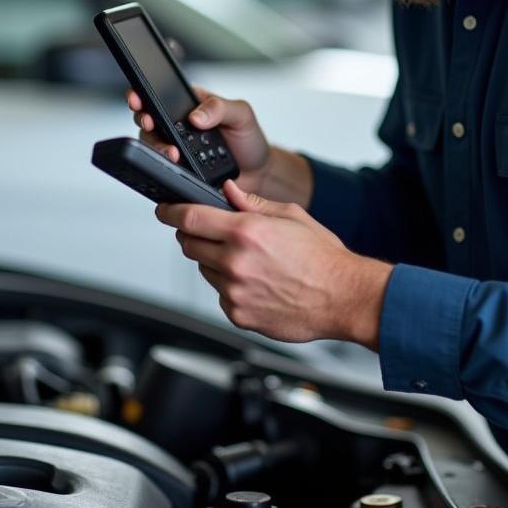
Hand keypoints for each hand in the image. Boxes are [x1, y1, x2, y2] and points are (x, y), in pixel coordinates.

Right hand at [126, 85, 272, 193]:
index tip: (139, 98)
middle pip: (149, 121)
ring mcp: (176, 149)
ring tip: (172, 153)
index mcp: (190, 105)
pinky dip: (166, 167)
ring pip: (153, 146)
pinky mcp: (178, 170)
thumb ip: (220, 108)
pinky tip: (176, 168)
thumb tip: (196, 115)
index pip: (161, 95)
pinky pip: (163, 167)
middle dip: (145, 120)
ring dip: (157, 148)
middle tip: (151, 123)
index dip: (144, 94)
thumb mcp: (241, 114)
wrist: (258, 174)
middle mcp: (178, 126)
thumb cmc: (248, 140)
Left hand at [156, 180, 391, 346]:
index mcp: (246, 232)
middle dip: (194, 235)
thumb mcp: (291, 215)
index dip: (171, 212)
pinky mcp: (238, 315)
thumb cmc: (322, 258)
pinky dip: (229, 287)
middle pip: (189, 244)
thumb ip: (252, 203)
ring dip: (214, 261)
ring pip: (203, 270)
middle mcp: (236, 262)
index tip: (164, 210)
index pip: (190, 217)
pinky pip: (220, 295)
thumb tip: (228, 191)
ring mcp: (235, 292)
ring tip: (248, 261)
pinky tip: (255, 282)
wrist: (343, 297)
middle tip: (212, 233)